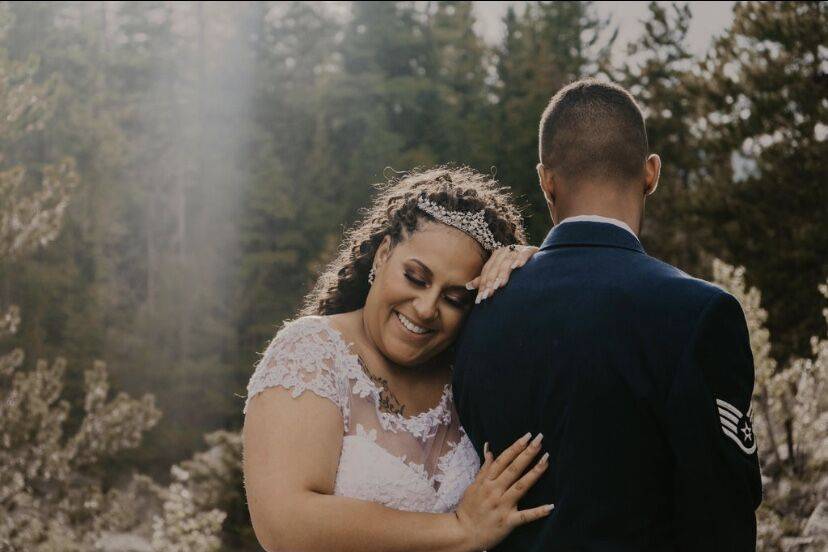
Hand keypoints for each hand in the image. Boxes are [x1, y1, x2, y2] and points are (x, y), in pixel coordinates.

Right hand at [453, 433, 552, 551]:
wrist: (462, 533)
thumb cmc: (468, 509)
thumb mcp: (473, 486)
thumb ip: (484, 468)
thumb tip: (489, 449)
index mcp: (486, 482)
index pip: (503, 460)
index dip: (515, 447)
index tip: (527, 436)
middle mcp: (494, 491)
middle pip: (513, 469)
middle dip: (527, 453)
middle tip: (540, 440)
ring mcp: (502, 506)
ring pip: (520, 486)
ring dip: (534, 473)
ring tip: (546, 460)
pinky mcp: (508, 522)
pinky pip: (525, 516)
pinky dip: (538, 512)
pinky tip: (551, 506)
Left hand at [466, 245, 538, 303]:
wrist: (538, 260)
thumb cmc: (517, 271)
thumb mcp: (500, 274)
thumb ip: (485, 279)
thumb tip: (467, 286)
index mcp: (496, 256)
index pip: (487, 272)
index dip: (483, 286)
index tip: (480, 300)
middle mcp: (505, 251)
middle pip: (495, 268)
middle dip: (491, 282)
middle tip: (488, 295)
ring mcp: (517, 249)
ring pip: (507, 262)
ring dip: (503, 274)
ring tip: (499, 285)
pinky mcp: (529, 250)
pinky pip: (524, 254)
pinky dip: (520, 259)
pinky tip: (517, 267)